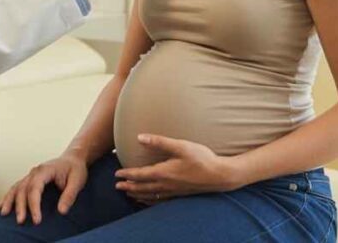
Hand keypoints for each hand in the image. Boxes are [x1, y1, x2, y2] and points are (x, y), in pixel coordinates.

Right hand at [0, 152, 88, 224]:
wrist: (73, 158)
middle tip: (21, 221)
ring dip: (8, 201)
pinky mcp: (29, 180)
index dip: (34, 205)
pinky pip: (15, 188)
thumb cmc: (75, 169)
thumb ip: (69, 195)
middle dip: (20, 206)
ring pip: (15, 188)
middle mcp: (34, 172)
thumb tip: (61, 211)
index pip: (35, 188)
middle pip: (22, 189)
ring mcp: (30, 175)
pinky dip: (7, 198)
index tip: (37, 219)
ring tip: (2, 214)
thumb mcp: (77, 181)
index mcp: (45, 170)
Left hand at [114, 134, 241, 203]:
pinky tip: (148, 200)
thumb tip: (140, 137)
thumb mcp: (181, 146)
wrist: (219, 175)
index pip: (140, 175)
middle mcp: (166, 184)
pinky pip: (160, 200)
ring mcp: (173, 191)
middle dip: (128, 186)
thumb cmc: (201, 158)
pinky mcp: (180, 194)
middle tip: (117, 186)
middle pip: (142, 187)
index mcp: (164, 172)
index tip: (117, 174)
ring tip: (128, 193)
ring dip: (137, 194)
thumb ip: (159, 142)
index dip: (127, 174)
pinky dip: (150, 200)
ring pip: (150, 195)